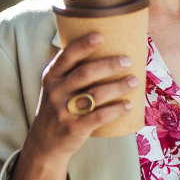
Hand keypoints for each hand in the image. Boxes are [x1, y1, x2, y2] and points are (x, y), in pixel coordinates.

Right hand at [8, 33, 139, 179]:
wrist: (45, 143)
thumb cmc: (57, 108)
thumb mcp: (55, 87)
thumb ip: (71, 70)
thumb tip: (104, 47)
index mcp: (51, 77)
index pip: (67, 56)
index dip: (83, 45)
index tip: (101, 36)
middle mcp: (55, 92)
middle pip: (85, 74)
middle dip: (109, 65)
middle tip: (127, 60)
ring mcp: (64, 111)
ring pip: (95, 95)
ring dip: (118, 86)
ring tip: (134, 81)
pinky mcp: (74, 128)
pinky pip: (99, 116)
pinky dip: (116, 110)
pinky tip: (129, 105)